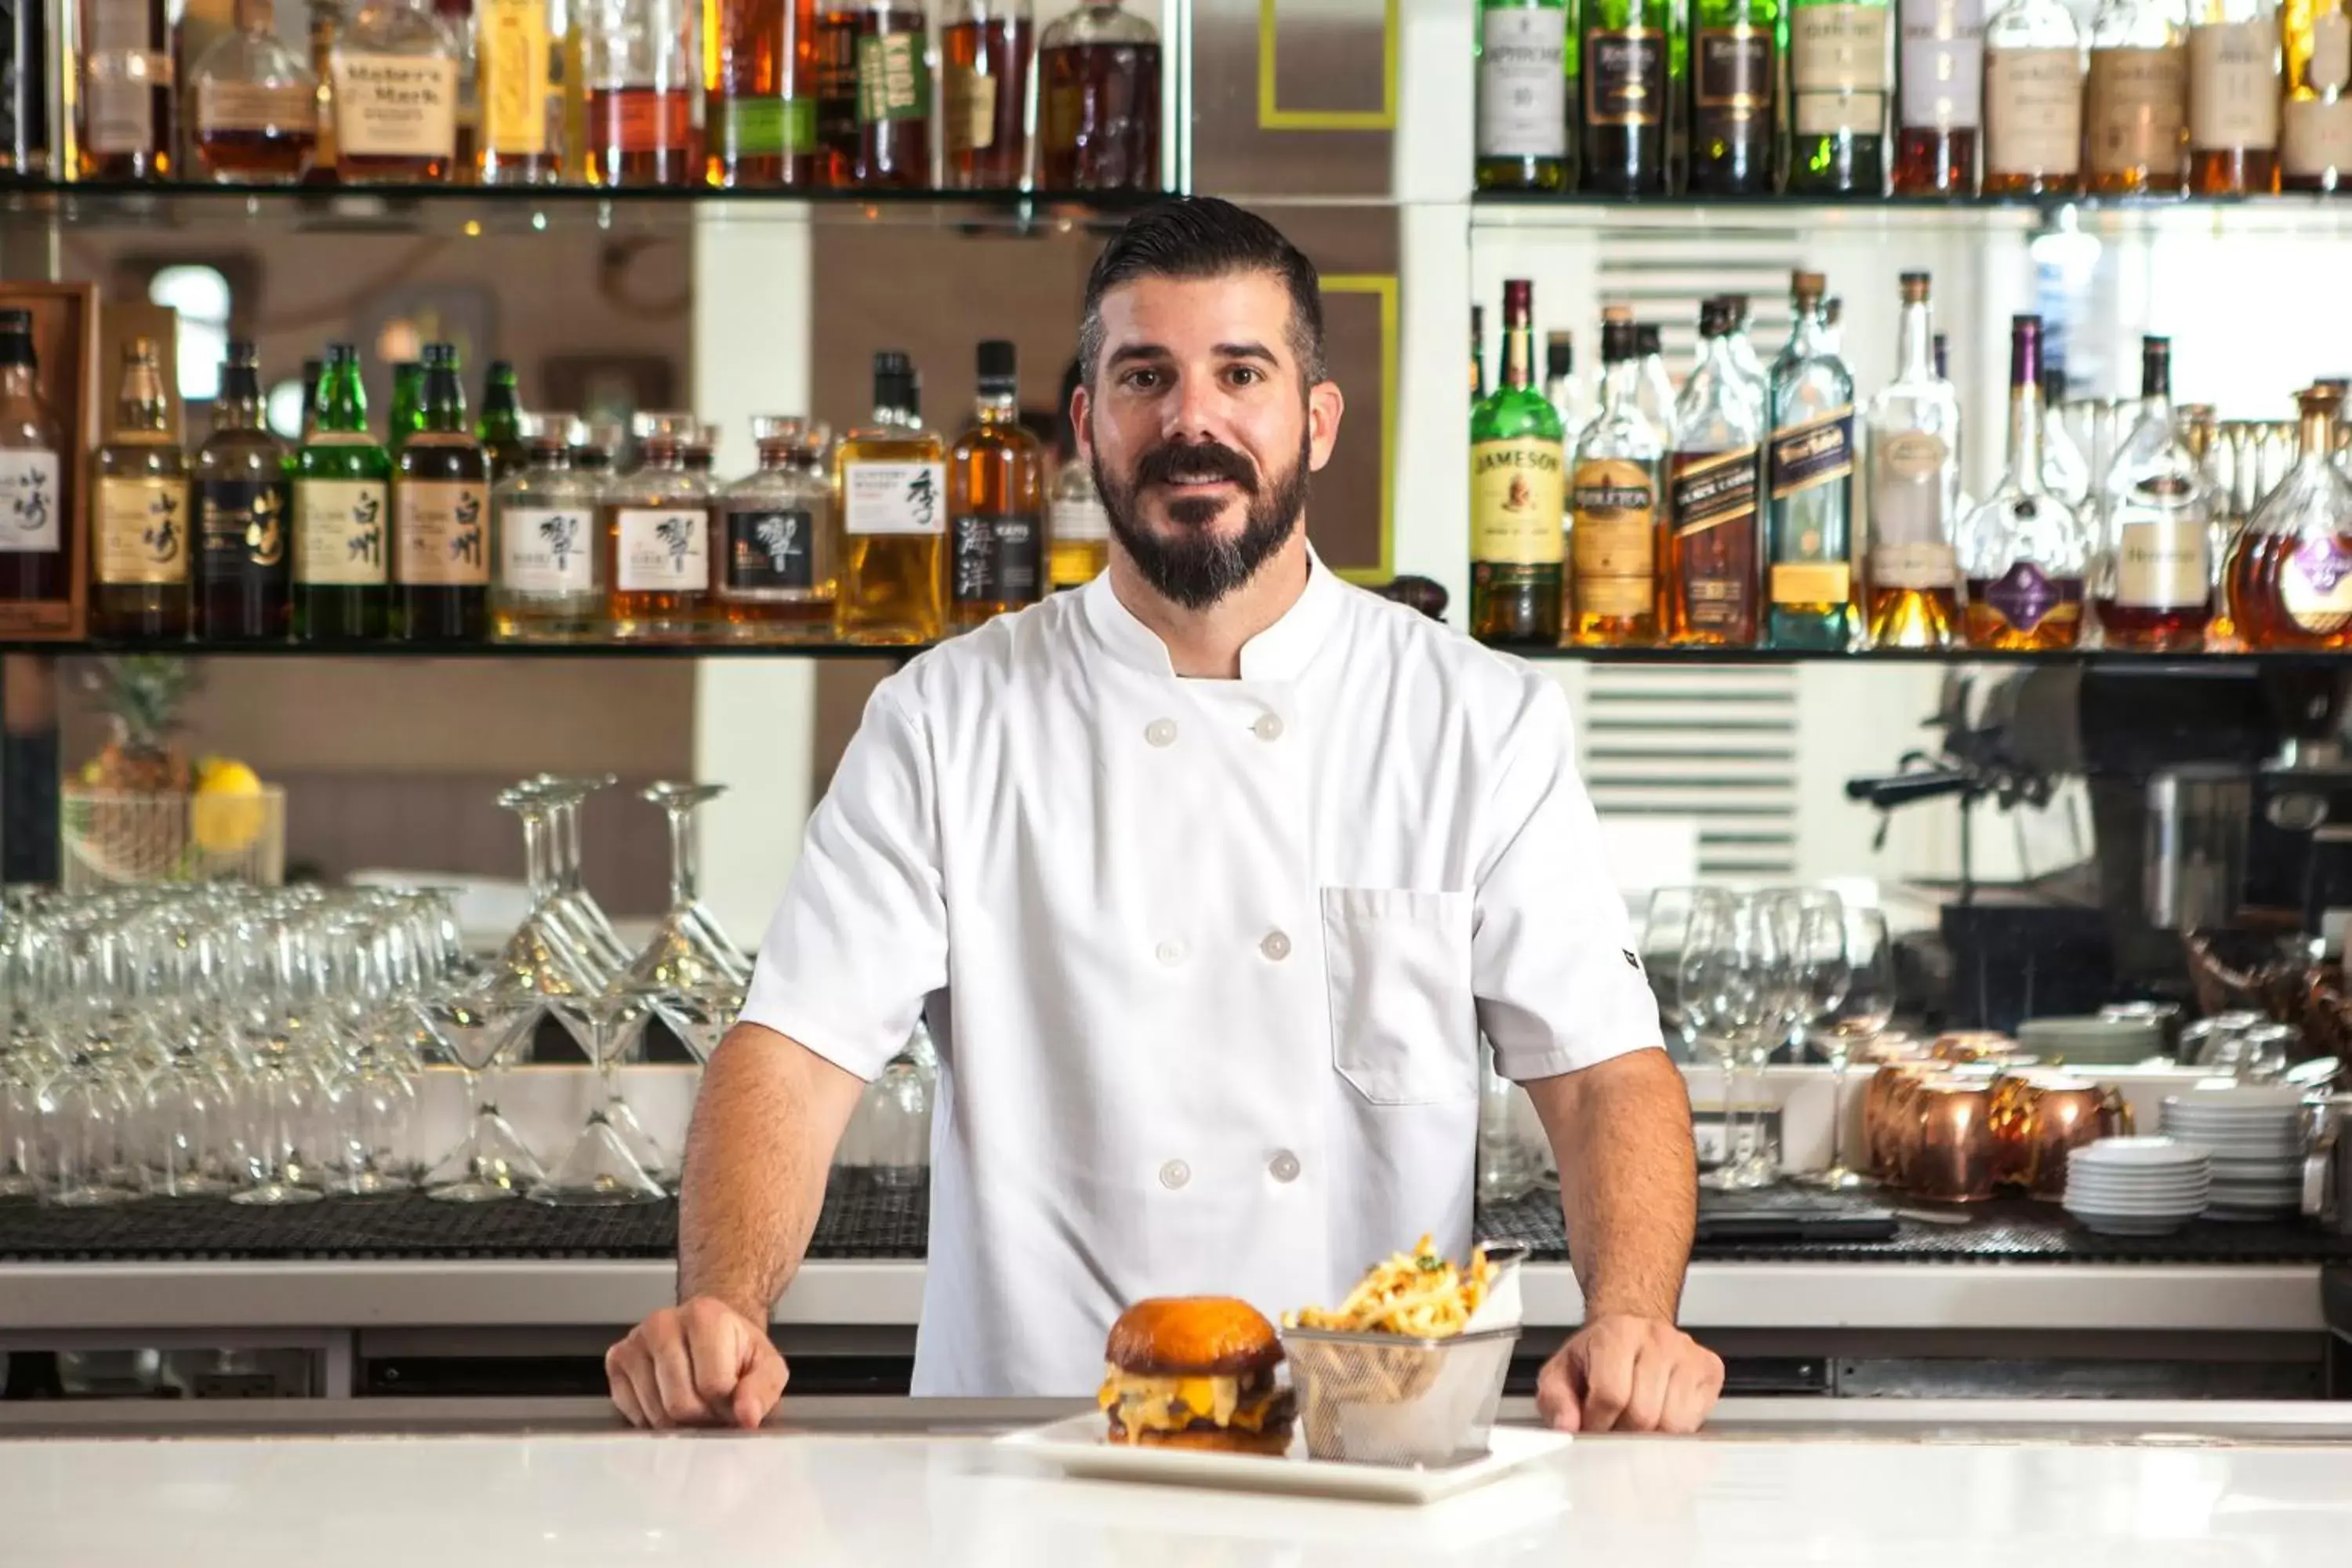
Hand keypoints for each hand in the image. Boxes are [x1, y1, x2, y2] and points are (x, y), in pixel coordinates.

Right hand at [607, 1296, 787, 1429]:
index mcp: (705, 1315)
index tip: (732, 1396)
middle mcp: (663, 1322)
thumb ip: (763, 1389)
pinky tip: (667, 1400)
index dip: (726, 1405)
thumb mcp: (766, 1365)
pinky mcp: (616, 1359)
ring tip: (692, 1400)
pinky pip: (632, 1412)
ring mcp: (635, 1340)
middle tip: (712, 1404)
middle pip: (680, 1403)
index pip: (713, 1386)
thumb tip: (746, 1416)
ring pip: (655, 1413)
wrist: (709, 1332)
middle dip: (701, 1416)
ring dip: (678, 1421)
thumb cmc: (736, 1350)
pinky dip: (653, 1419)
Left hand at [1537, 1314, 1721, 1434]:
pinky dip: (1674, 1432)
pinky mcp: (1710, 1369)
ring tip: (1635, 1421)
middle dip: (1623, 1432)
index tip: (1593, 1426)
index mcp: (1616, 1333)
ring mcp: (1687, 1353)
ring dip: (1650, 1436)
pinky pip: (1694, 1422)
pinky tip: (1659, 1416)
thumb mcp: (1561, 1372)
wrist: (1631, 1331)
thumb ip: (1555, 1400)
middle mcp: (1657, 1338)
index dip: (1598, 1423)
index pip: (1611, 1395)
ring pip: (1672, 1424)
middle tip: (1614, 1427)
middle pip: (1643, 1413)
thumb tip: (1566, 1426)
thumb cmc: (1597, 1356)